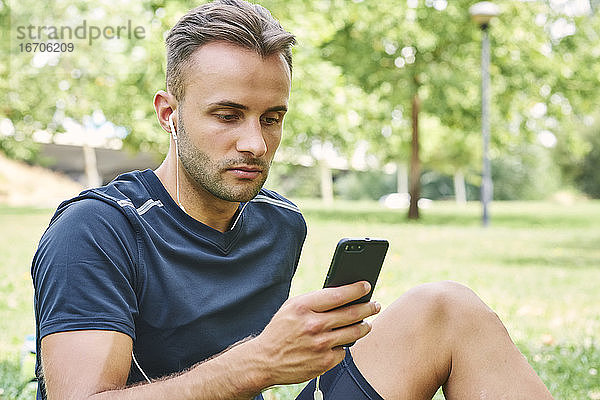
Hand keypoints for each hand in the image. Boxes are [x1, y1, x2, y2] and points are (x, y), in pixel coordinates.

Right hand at [249, 281, 380, 385]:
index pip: (338, 295)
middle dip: (368, 307)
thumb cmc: (281, 330)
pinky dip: (344, 346)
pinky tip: (341, 342)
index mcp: (303, 307)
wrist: (265, 360)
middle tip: (375, 305)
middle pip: (351, 314)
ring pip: (354, 333)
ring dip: (364, 326)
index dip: (356, 289)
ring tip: (367, 323)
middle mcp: (313, 325)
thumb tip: (343, 294)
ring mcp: (320, 345)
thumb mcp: (292, 307)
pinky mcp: (324, 362)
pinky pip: (344, 351)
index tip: (367, 285)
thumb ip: (315, 300)